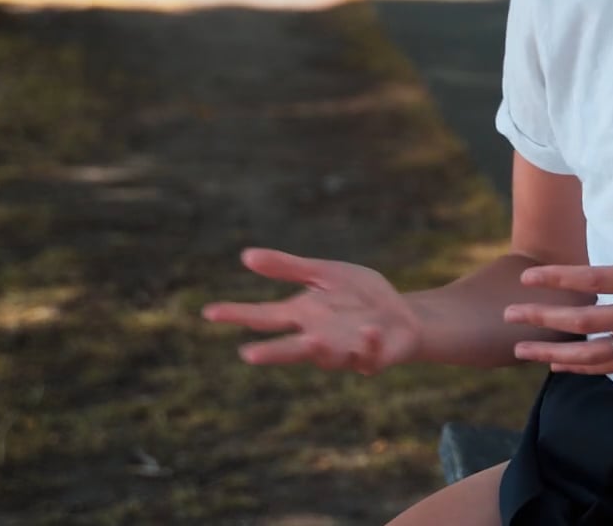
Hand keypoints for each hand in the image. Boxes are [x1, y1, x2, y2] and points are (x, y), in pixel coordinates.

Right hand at [201, 249, 420, 373]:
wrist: (403, 316)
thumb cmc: (359, 297)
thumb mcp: (324, 274)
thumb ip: (288, 268)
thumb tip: (245, 256)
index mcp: (303, 316)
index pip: (264, 316)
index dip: (237, 314)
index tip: (209, 312)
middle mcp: (319, 337)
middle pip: (289, 348)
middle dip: (271, 353)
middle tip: (247, 355)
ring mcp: (346, 350)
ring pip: (328, 358)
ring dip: (320, 352)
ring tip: (311, 340)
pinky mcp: (374, 356)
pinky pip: (369, 355)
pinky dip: (368, 344)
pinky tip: (367, 330)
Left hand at [503, 203, 612, 374]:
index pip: (592, 280)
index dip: (556, 279)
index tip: (528, 276)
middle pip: (582, 320)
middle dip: (541, 319)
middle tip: (508, 316)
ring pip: (591, 353)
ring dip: (553, 353)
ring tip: (522, 351)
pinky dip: (584, 368)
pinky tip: (563, 367)